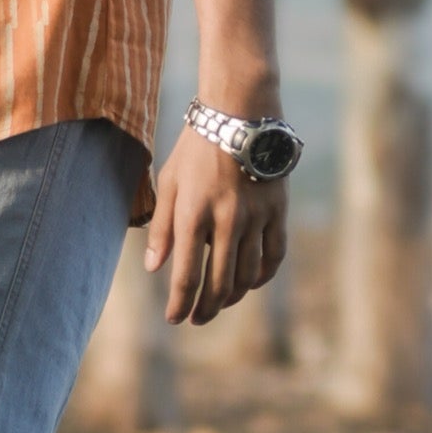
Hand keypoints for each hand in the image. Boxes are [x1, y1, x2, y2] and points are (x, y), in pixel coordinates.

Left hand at [145, 129, 286, 327]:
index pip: (186, 275)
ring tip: (220, 304)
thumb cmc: (196, 148)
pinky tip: (251, 283)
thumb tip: (153, 267)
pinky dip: (262, 276)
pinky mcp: (278, 211)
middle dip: (206, 308)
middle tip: (196, 319)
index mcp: (193, 213)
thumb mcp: (169, 181)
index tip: (173, 319)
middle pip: (220, 283)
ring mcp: (256, 217)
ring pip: (248, 275)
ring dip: (233, 297)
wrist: (240, 113)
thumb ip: (161, 227)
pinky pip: (274, 255)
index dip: (179, 304)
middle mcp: (226, 220)